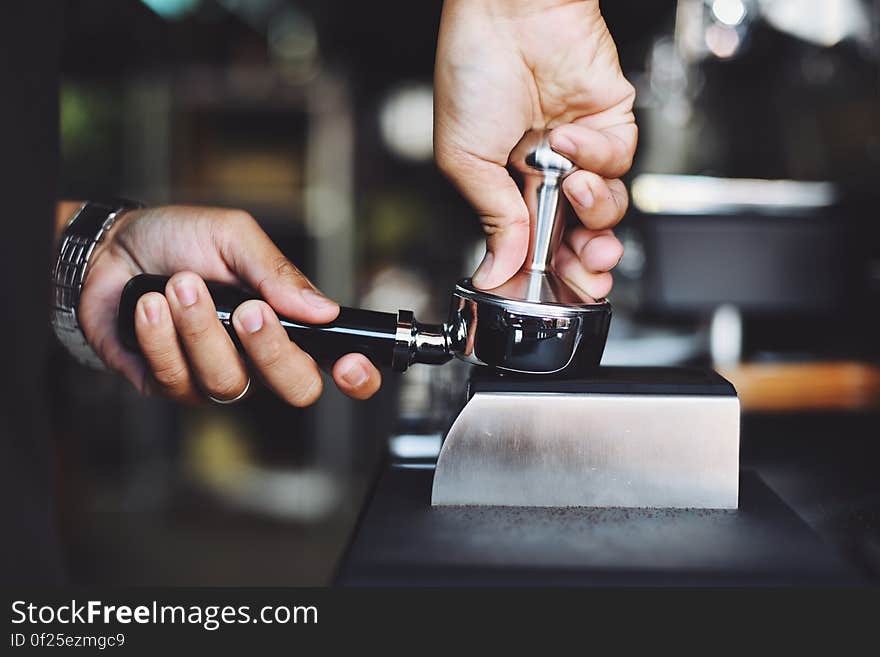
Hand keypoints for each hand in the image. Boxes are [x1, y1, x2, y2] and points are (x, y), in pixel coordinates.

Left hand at [79, 206, 381, 403]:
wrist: (109, 248)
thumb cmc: (179, 240)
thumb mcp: (234, 238)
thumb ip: (277, 273)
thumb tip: (323, 309)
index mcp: (286, 324)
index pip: (334, 364)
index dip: (355, 377)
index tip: (350, 363)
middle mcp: (257, 358)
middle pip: (294, 388)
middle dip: (271, 349)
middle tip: (249, 309)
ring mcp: (214, 376)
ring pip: (229, 383)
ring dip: (202, 330)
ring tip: (181, 285)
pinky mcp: (168, 383)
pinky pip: (176, 378)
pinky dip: (161, 336)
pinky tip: (150, 304)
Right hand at [434, 0, 636, 297]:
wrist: (508, 12)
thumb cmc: (473, 71)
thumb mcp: (465, 160)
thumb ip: (492, 220)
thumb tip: (495, 271)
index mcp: (506, 188)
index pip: (536, 247)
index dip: (549, 276)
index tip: (556, 295)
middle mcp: (545, 175)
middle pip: (580, 238)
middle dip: (589, 264)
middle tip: (590, 275)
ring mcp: (580, 152)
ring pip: (607, 208)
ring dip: (594, 208)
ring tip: (570, 185)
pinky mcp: (611, 124)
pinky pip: (618, 161)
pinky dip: (597, 155)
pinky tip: (568, 136)